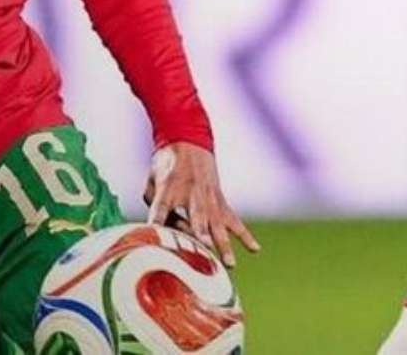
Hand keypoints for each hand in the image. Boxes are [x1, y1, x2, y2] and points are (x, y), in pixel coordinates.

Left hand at [143, 142, 259, 266]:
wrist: (187, 142)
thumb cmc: (165, 166)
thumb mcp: (152, 181)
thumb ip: (155, 207)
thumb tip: (166, 233)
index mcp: (167, 188)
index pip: (160, 209)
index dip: (157, 222)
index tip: (155, 237)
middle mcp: (191, 194)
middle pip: (196, 217)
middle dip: (201, 233)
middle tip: (206, 248)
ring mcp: (208, 198)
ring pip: (217, 224)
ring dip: (224, 244)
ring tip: (230, 263)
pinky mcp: (220, 201)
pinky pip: (234, 220)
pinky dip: (245, 235)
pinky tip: (255, 249)